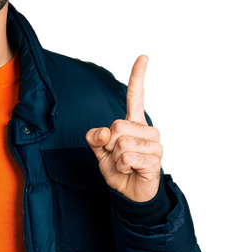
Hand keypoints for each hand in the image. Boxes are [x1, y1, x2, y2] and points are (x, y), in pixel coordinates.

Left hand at [85, 55, 162, 202]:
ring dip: (115, 158)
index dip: (138, 77)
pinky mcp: (155, 160)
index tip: (143, 57)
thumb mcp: (100, 152)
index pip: (137, 96)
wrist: (130, 193)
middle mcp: (147, 130)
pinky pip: (127, 158)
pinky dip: (121, 167)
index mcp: (133, 123)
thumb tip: (104, 132)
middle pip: (116, 126)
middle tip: (116, 156)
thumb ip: (96, 138)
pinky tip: (130, 171)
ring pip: (121, 143)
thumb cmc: (118, 169)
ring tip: (124, 165)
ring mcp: (154, 144)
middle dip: (108, 144)